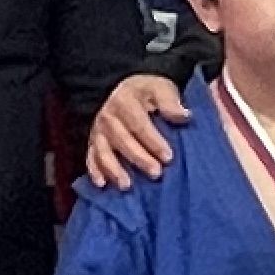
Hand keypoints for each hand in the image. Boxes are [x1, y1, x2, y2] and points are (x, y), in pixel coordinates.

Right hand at [85, 73, 190, 189]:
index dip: (154, 142)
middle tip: (156, 173)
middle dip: (139, 158)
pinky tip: (102, 184)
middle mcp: (108, 117)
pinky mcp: (93, 143)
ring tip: (127, 185)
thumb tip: (184, 115)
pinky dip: (94, 171)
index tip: (169, 157)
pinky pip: (90, 158)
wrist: (124, 91)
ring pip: (104, 152)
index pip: (140, 125)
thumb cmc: (147, 93)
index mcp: (125, 102)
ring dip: (115, 169)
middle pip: (123, 140)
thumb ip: (170, 101)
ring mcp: (99, 131)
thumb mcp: (160, 88)